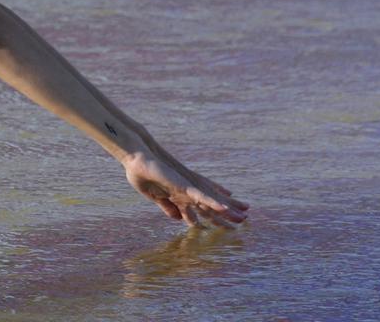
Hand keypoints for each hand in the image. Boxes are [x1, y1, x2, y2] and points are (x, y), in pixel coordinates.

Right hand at [122, 150, 247, 229]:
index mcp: (181, 193)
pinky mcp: (184, 184)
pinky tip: (224, 208)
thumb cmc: (142, 174)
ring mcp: (187, 187)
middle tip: (244, 219)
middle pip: (212, 204)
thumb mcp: (155, 196)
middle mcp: (188, 189)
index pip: (202, 206)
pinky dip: (213, 202)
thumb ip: (167, 206)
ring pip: (211, 201)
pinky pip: (201, 195)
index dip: (215, 213)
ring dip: (227, 209)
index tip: (227, 220)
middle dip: (227, 213)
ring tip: (243, 216)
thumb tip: (178, 219)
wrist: (135, 159)